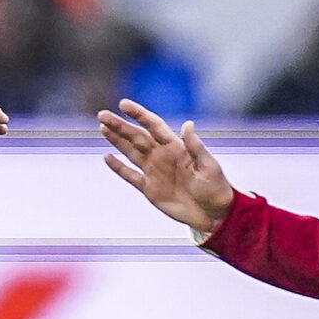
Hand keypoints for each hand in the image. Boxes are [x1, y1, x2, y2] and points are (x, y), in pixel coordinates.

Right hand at [97, 100, 235, 234]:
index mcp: (176, 147)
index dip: (139, 114)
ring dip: (116, 140)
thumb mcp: (209, 166)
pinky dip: (118, 167)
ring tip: (103, 127)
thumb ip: (196, 146)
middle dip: (119, 125)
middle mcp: (162, 156)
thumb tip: (188, 124)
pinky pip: (130, 175)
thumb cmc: (216, 188)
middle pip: (136, 136)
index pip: (153, 126)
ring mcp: (154, 171)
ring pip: (130, 151)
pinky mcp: (150, 189)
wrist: (213, 214)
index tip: (124, 105)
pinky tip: (108, 157)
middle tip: (102, 115)